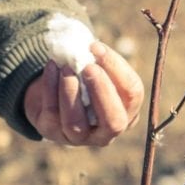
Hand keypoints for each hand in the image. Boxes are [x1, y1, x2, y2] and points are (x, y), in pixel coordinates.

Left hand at [24, 42, 143, 147]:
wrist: (53, 92)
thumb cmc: (84, 77)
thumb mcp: (97, 69)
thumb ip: (100, 62)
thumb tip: (93, 49)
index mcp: (127, 112)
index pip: (133, 95)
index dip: (117, 69)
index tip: (97, 47)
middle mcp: (107, 132)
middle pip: (114, 122)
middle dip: (102, 92)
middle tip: (89, 67)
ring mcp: (79, 137)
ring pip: (76, 123)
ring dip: (71, 93)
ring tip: (66, 68)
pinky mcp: (52, 132)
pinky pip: (51, 112)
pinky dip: (50, 87)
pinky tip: (51, 67)